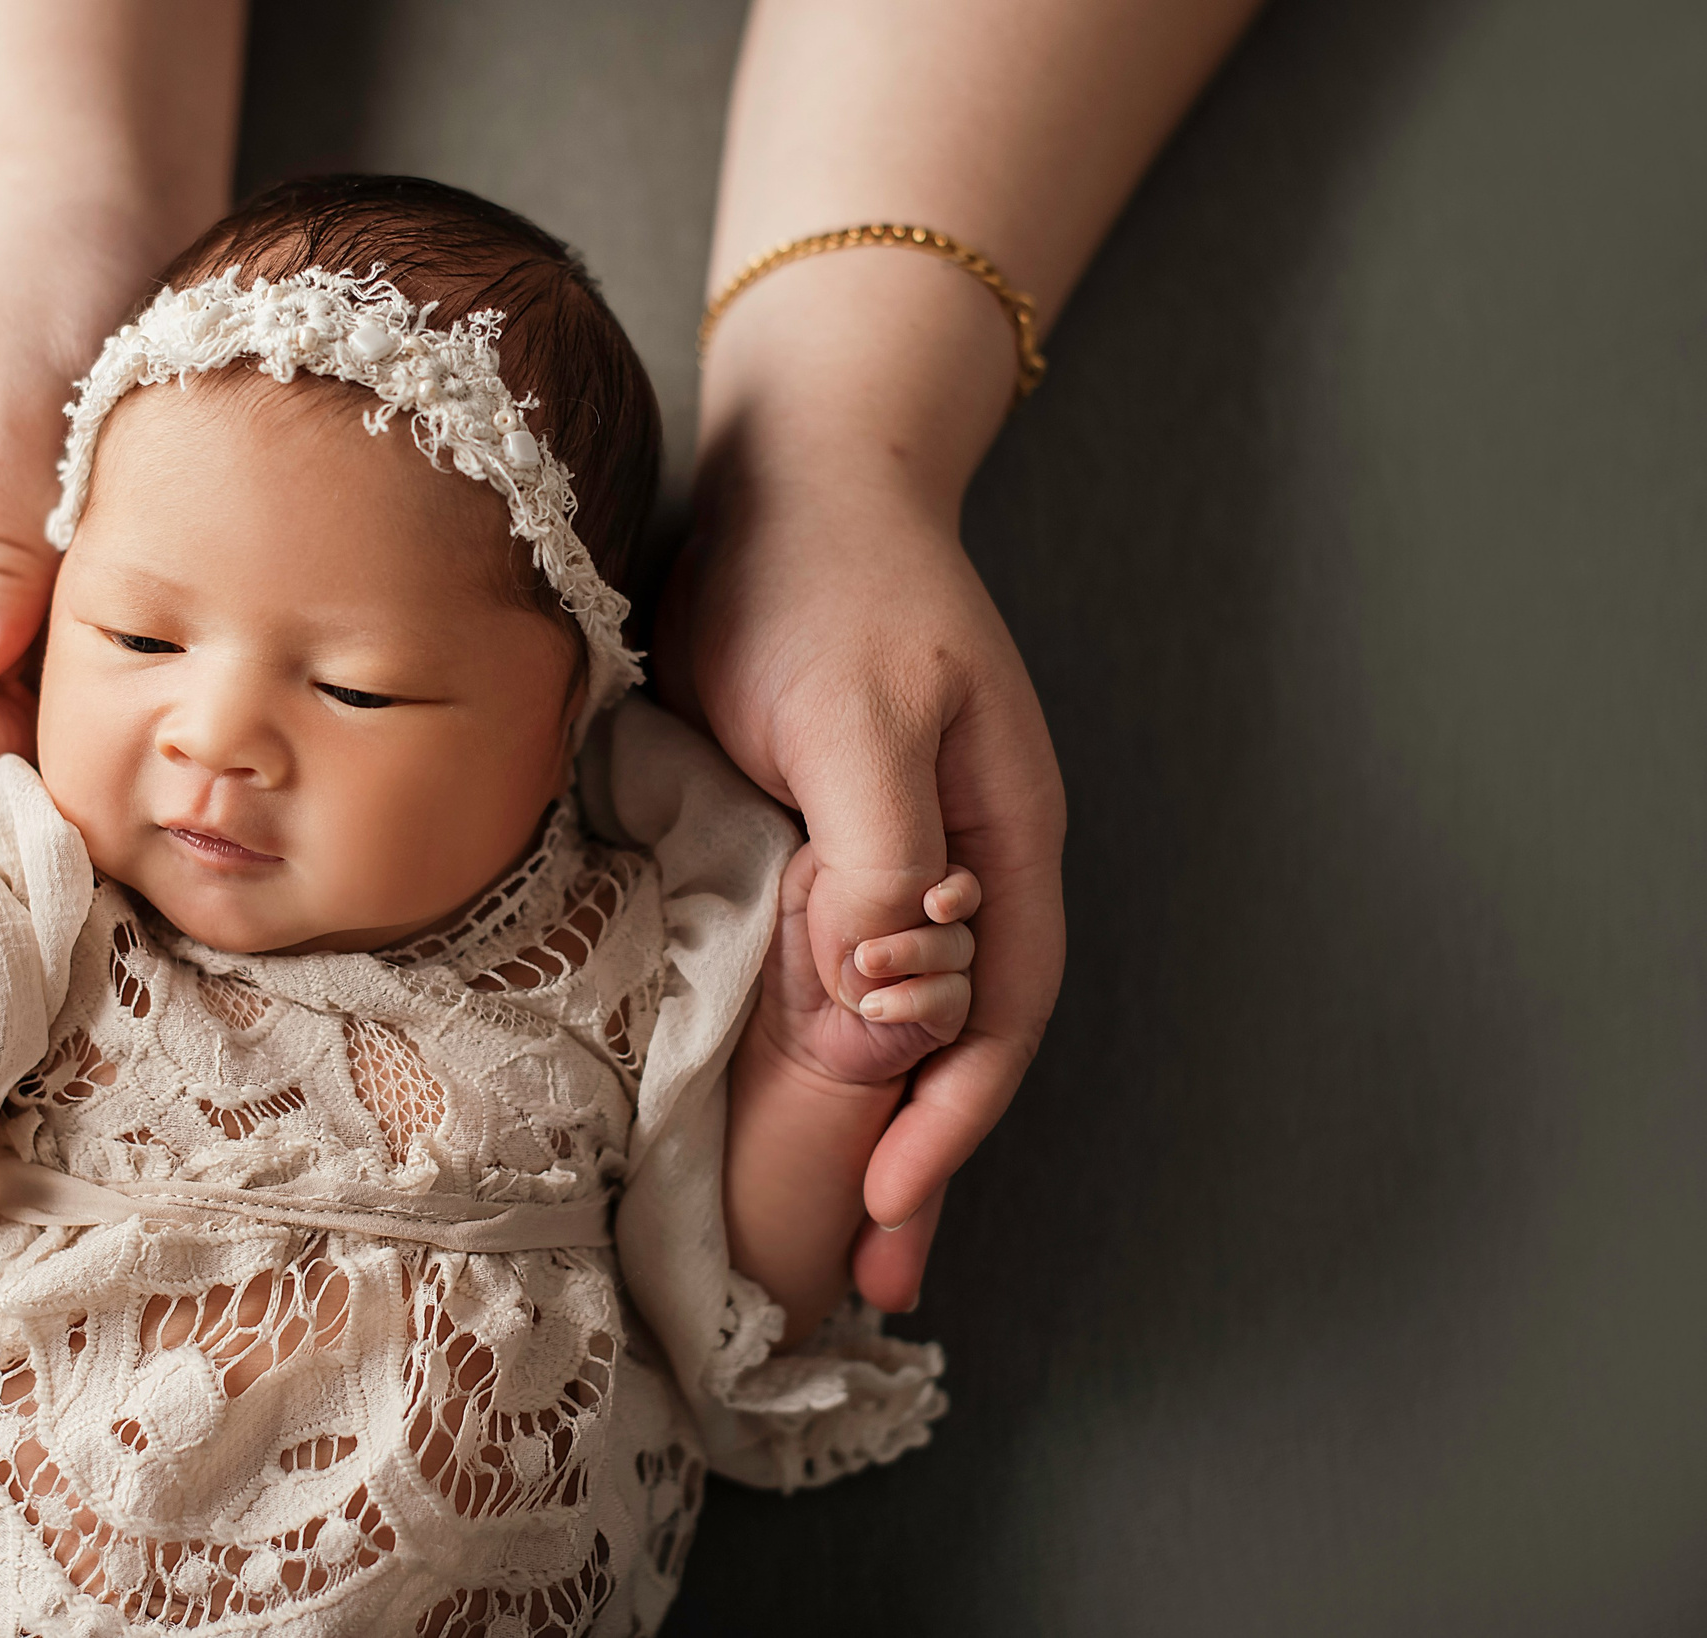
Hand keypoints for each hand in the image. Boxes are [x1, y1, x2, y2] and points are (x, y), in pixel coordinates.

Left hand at [666, 260, 1067, 1312]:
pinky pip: (836, 963)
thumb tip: (898, 1014)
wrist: (796, 467)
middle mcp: (969, 861)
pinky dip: (820, 1041)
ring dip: (873, 1118)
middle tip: (870, 1276)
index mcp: (1005, 840)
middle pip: (963, 1040)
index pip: (999, 1015)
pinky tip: (782, 1092)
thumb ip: (882, 863)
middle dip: (923, 1158)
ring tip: (834, 1226)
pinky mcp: (827, 833)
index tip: (890, 1204)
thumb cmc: (828, 579)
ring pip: (901, 1014)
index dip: (951, 1118)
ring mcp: (901, 850)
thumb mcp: (855, 718)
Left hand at [757, 849, 979, 1086]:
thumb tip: (858, 840)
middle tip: (927, 907)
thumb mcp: (798, 899)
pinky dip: (911, 1000)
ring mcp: (943, 971)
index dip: (951, 879)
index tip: (930, 891)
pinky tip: (872, 1006)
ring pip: (958, 949)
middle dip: (950, 902)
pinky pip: (949, 1000)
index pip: (946, 871)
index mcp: (908, 891)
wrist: (793, 1029)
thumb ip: (824, 863)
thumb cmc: (798, 957)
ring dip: (913, 951)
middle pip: (960, 905)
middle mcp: (934, 927)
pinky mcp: (942, 1016)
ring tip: (866, 962)